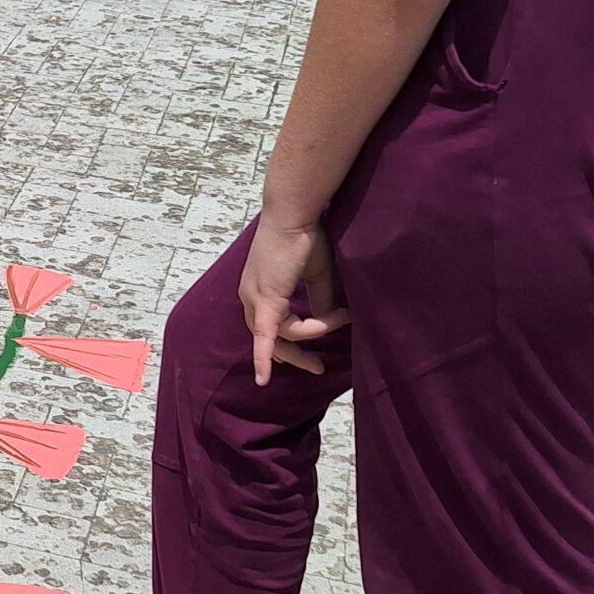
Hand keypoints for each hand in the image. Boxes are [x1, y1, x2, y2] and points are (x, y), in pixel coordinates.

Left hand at [237, 215, 349, 384]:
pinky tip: (264, 380)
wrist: (296, 214)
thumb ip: (319, 299)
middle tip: (317, 368)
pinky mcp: (267, 300)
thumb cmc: (307, 235)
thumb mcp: (316, 274)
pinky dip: (265, 359)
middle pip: (269, 340)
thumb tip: (328, 320)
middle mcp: (251, 297)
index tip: (324, 336)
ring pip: (284, 336)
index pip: (271, 326)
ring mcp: (255, 299)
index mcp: (259, 289)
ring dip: (316, 332)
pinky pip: (266, 337)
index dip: (293, 339)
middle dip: (295, 357)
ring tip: (342, 317)